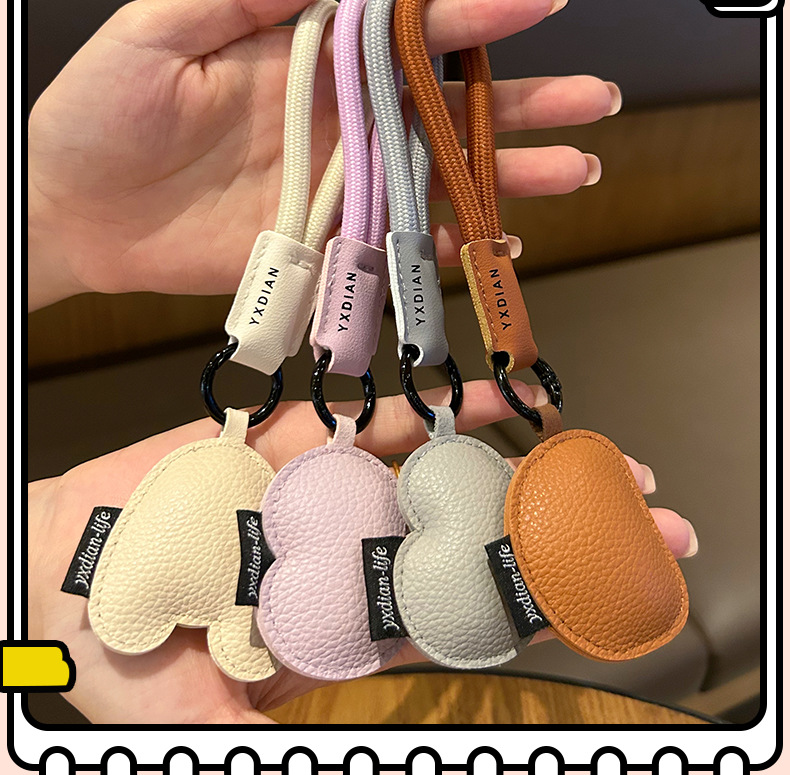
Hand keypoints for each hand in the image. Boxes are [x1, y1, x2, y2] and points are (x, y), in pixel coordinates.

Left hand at [28, 0, 617, 308]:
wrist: (61, 203)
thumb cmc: (97, 106)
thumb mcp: (156, 30)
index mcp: (306, 53)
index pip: (406, 28)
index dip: (473, 17)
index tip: (535, 1)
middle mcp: (335, 114)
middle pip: (446, 103)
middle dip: (523, 98)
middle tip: (593, 97)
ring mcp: (333, 179)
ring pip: (441, 172)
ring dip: (511, 169)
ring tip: (578, 164)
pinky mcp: (316, 240)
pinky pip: (398, 241)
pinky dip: (454, 242)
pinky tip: (504, 237)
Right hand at [30, 385, 696, 724]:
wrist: (60, 571)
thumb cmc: (120, 654)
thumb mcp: (197, 716)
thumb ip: (256, 717)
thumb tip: (319, 736)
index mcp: (344, 628)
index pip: (470, 624)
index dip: (546, 612)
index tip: (619, 601)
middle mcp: (355, 559)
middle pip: (481, 547)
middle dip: (568, 536)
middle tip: (656, 523)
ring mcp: (332, 498)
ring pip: (448, 477)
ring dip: (529, 464)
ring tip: (610, 459)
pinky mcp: (295, 442)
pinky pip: (378, 420)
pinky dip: (440, 405)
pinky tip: (502, 392)